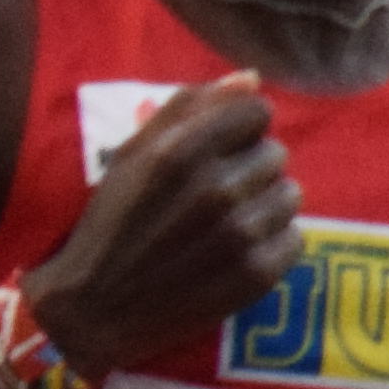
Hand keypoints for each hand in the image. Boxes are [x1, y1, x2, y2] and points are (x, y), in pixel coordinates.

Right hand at [27, 73, 303, 375]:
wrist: (93, 311)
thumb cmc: (110, 227)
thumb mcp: (131, 157)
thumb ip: (186, 110)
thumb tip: (248, 77)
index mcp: (180, 153)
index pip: (256, 111)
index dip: (238, 131)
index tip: (217, 154)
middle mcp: (214, 189)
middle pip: (276, 153)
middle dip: (248, 171)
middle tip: (212, 199)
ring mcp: (239, 234)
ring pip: (290, 195)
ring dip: (263, 207)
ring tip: (225, 228)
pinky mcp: (257, 274)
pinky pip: (295, 238)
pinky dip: (271, 245)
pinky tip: (235, 255)